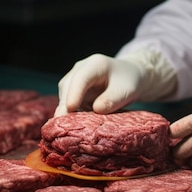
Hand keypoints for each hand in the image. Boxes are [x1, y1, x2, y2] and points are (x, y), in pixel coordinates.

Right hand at [55, 51, 175, 115]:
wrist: (129, 77)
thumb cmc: (128, 82)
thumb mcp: (126, 91)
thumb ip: (112, 100)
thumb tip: (96, 109)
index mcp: (96, 64)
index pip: (81, 78)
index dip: (75, 93)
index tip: (71, 108)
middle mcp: (81, 69)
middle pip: (68, 86)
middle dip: (65, 105)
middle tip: (62, 125)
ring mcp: (75, 78)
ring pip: (64, 95)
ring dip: (66, 111)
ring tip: (69, 127)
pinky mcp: (73, 90)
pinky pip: (67, 101)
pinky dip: (69, 113)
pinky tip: (73, 125)